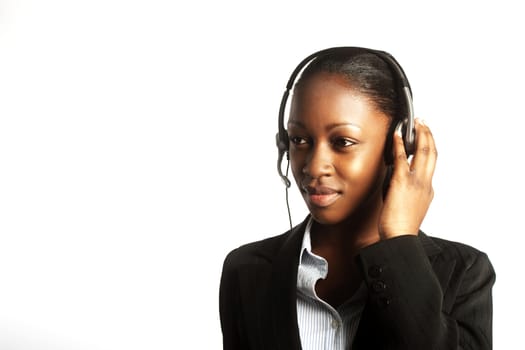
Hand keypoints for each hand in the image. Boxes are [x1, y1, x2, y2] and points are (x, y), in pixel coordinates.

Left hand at [379, 118, 436, 238]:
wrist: (399, 239)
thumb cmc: (400, 228)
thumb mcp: (409, 207)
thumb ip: (406, 192)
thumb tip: (395, 180)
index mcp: (428, 190)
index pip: (431, 165)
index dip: (430, 148)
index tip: (426, 138)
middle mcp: (426, 184)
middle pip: (433, 153)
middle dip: (429, 135)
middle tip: (424, 123)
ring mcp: (416, 182)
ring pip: (423, 152)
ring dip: (420, 134)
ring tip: (416, 123)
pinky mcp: (402, 182)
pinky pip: (401, 158)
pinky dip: (399, 144)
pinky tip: (396, 135)